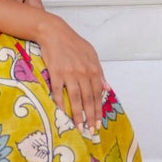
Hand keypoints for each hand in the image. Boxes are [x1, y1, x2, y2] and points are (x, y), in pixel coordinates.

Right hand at [31, 13, 105, 137]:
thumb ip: (99, 72)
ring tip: (79, 127)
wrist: (54, 32)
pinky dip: (61, 104)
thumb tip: (107, 88)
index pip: (97, 94)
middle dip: (90, 116)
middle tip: (91, 130)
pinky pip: (59, 92)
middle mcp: (83, 73)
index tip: (98, 122)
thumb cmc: (72, 43)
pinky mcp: (56, 73)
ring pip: (76, 98)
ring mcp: (69, 73)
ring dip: (78, 115)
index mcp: (93, 69)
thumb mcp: (91, 54)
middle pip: (88, 99)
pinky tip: (62, 113)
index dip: (98, 109)